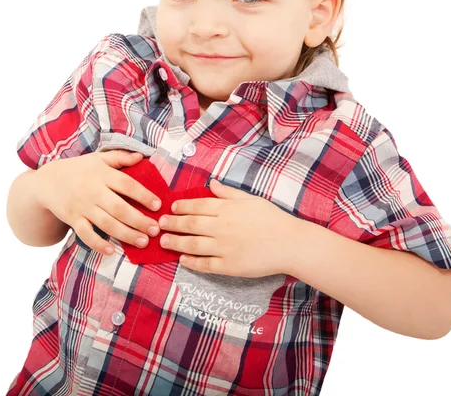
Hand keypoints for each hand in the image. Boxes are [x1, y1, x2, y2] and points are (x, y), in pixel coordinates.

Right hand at [36, 150, 161, 254]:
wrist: (46, 181)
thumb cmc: (78, 169)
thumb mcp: (98, 159)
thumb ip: (120, 157)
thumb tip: (142, 157)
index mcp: (103, 174)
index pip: (127, 185)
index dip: (144, 195)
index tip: (158, 205)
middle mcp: (93, 191)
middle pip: (120, 208)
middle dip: (139, 220)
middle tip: (155, 230)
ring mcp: (82, 207)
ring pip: (107, 224)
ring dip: (126, 234)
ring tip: (143, 242)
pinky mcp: (72, 220)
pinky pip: (86, 234)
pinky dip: (98, 244)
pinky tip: (112, 251)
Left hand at [158, 179, 296, 277]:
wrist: (289, 243)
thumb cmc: (272, 218)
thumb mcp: (250, 199)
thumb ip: (229, 193)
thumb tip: (212, 184)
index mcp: (227, 209)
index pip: (198, 205)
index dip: (182, 206)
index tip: (172, 207)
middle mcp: (222, 227)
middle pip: (190, 224)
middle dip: (173, 223)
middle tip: (160, 223)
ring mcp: (224, 247)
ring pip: (192, 244)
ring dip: (176, 242)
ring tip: (164, 241)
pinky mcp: (229, 266)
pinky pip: (205, 264)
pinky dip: (191, 262)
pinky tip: (182, 260)